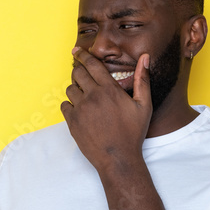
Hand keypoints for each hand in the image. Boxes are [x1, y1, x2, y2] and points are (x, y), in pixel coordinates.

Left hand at [61, 47, 151, 171]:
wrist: (117, 158)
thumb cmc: (132, 133)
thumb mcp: (144, 105)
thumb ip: (143, 80)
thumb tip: (145, 58)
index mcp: (109, 89)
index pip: (92, 64)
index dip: (82, 55)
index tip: (77, 51)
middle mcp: (93, 96)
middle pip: (77, 73)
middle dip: (78, 71)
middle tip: (82, 75)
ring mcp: (80, 109)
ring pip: (70, 89)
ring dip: (75, 89)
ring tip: (84, 97)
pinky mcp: (72, 122)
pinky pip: (64, 106)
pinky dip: (69, 106)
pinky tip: (79, 110)